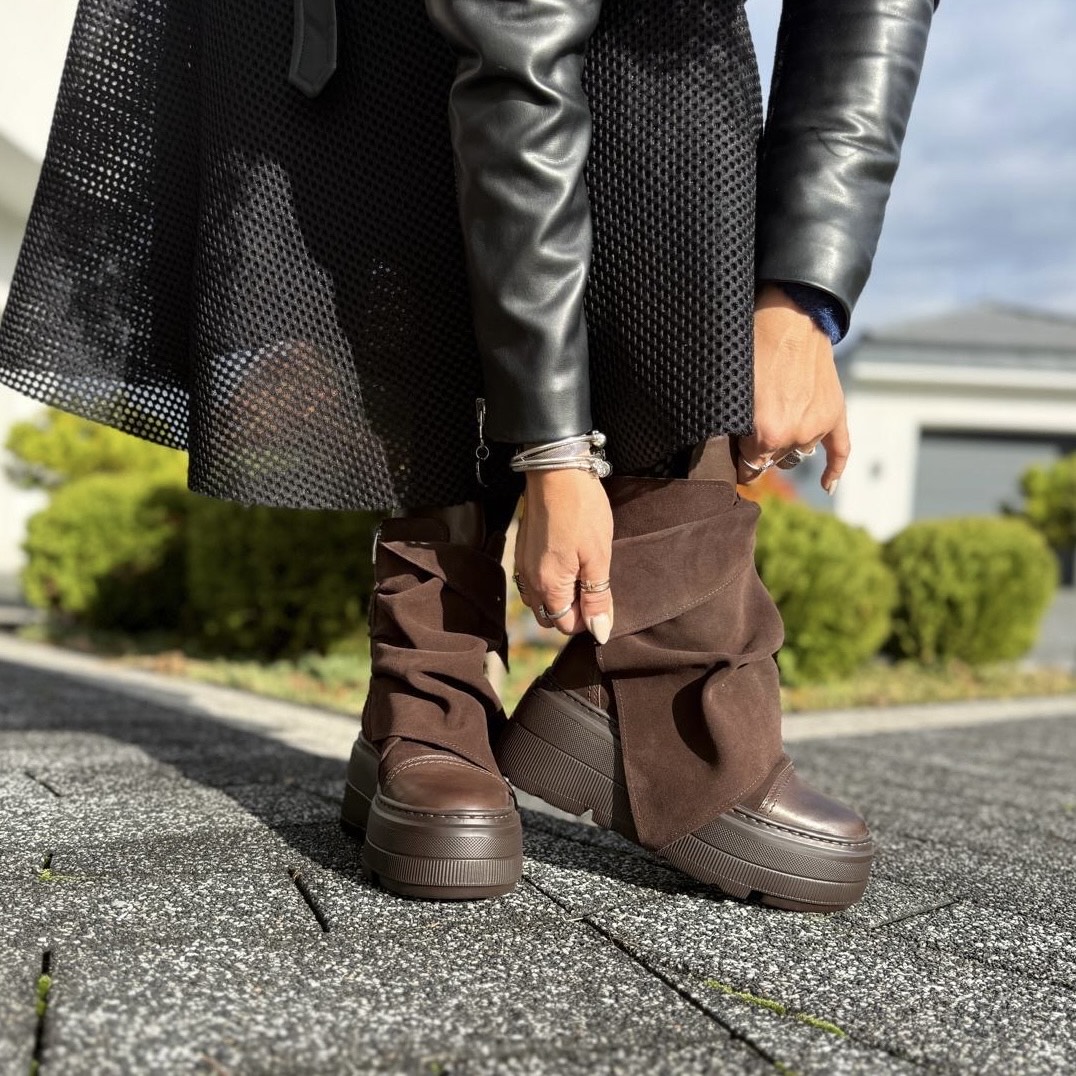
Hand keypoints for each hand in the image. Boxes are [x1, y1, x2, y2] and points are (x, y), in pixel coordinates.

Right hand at [514, 469, 613, 642]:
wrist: (556, 471)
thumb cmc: (582, 511)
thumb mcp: (598, 557)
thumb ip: (597, 597)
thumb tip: (599, 632)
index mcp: (548, 587)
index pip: (566, 626)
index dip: (588, 618)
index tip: (603, 597)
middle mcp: (529, 582)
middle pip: (550, 617)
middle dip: (572, 611)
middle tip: (594, 586)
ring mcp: (522, 565)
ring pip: (539, 600)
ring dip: (559, 597)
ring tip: (581, 574)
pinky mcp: (522, 550)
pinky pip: (533, 581)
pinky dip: (549, 582)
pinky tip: (567, 562)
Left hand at [737, 284, 849, 493]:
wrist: (791, 316)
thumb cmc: (752, 348)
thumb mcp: (731, 391)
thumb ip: (731, 427)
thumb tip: (730, 451)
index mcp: (766, 434)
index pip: (748, 469)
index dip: (737, 462)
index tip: (731, 455)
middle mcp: (795, 435)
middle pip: (771, 462)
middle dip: (758, 452)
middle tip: (748, 432)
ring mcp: (817, 426)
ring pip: (796, 454)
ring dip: (784, 447)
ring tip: (773, 425)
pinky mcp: (834, 413)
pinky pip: (840, 451)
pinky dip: (834, 470)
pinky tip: (827, 486)